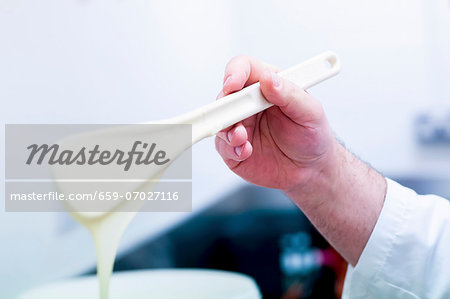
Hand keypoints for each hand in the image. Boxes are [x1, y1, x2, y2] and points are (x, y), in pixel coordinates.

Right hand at [215, 55, 337, 192]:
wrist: (312, 170)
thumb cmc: (313, 136)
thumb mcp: (310, 112)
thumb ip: (290, 94)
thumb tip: (268, 78)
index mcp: (267, 86)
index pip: (244, 68)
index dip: (234, 72)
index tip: (232, 84)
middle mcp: (250, 104)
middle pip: (225, 95)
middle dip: (225, 106)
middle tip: (235, 118)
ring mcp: (240, 126)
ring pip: (219, 120)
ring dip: (227, 129)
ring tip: (243, 139)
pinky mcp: (234, 149)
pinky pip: (223, 146)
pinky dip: (232, 148)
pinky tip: (246, 151)